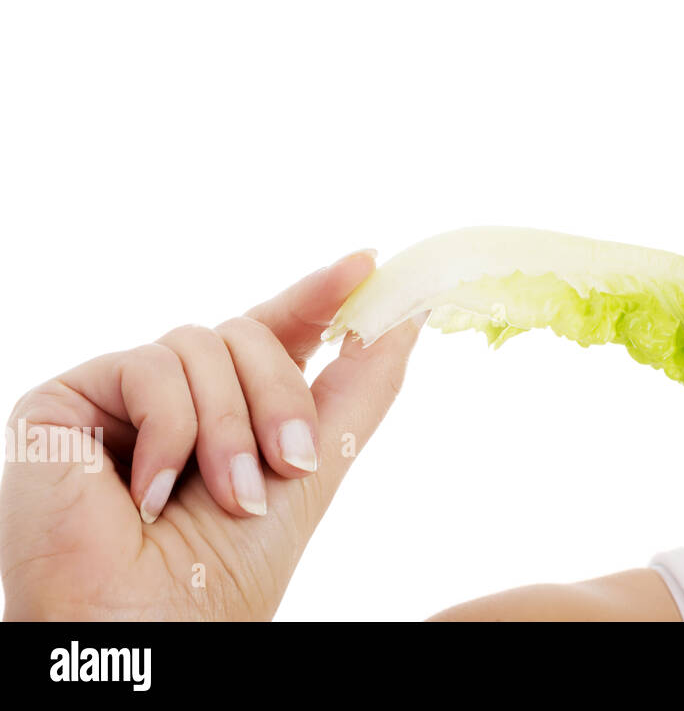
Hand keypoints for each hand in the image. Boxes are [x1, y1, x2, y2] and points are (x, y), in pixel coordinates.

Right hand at [0, 250, 422, 619]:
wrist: (148, 633)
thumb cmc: (226, 573)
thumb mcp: (314, 468)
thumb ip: (360, 388)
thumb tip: (409, 315)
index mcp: (229, 409)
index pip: (276, 331)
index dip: (319, 294)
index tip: (368, 262)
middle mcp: (173, 395)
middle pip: (247, 332)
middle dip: (280, 399)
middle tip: (292, 465)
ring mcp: (118, 397)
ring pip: (203, 343)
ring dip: (230, 428)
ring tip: (225, 498)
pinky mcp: (63, 402)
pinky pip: (147, 366)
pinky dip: (170, 431)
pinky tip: (149, 494)